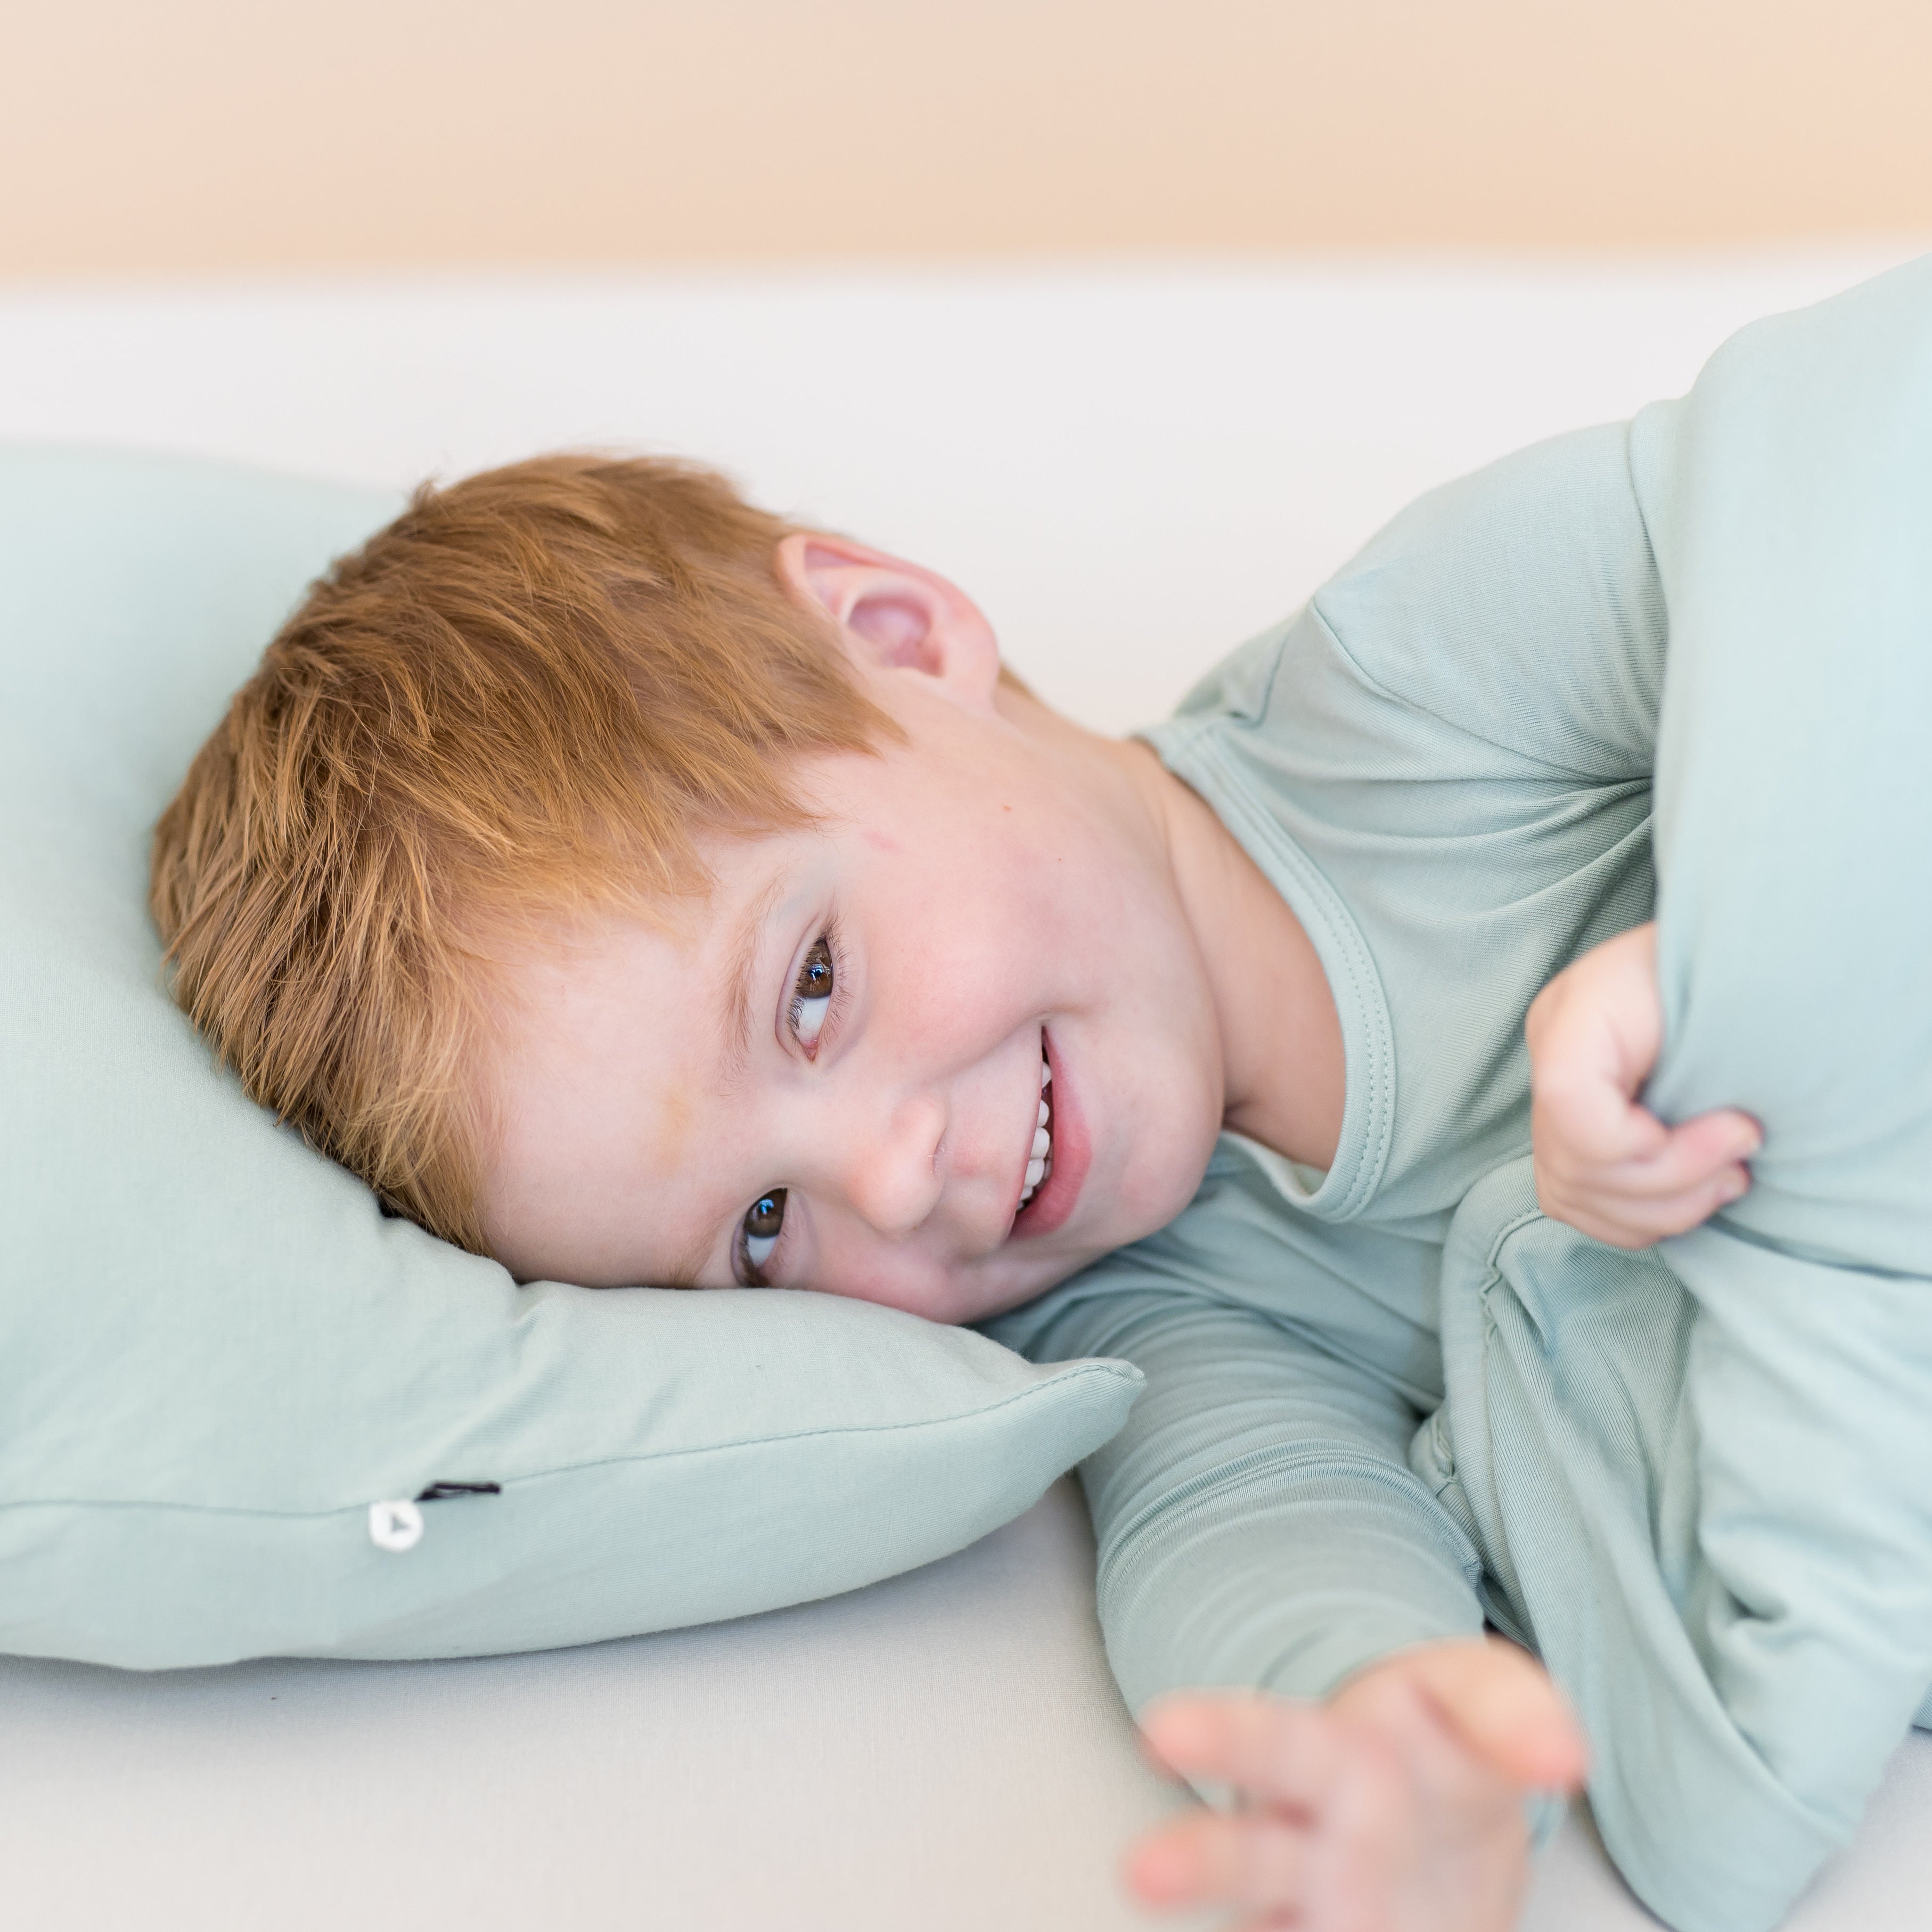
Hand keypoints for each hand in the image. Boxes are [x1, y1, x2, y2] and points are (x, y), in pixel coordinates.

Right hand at [1127, 1637, 1586, 1931]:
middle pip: (1244, 1855)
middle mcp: (1303, 1844)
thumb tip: (1563, 1754)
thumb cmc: (1442, 1745)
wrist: (1433, 1827)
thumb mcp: (1478, 1705)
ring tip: (1159, 1892)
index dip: (1218, 1737)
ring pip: (1258, 1917)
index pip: (1276, 1740)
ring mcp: (1307, 1912)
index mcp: (1332, 1757)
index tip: (1159, 1734)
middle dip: (1196, 1863)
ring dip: (1218, 1905)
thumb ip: (1510, 1716)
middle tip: (1139, 1869)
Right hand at [1526, 922, 1760, 1248]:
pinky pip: (1583, 1209)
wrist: (1732, 958)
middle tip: (1746, 1157)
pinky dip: (1643, 1218)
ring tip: (1730, 1177)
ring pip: (1575, 1197)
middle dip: (1676, 1182)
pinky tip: (1694, 1192)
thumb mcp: (1730, 981)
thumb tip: (1738, 1123)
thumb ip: (1719, 1038)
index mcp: (1576, 1010)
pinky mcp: (1567, 1140)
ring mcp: (1549, 1100)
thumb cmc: (1735, 966)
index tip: (1739, 1128)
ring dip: (1666, 1207)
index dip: (1651, 1144)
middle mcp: (1547, 1058)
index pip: (1571, 1101)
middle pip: (1576, 1164)